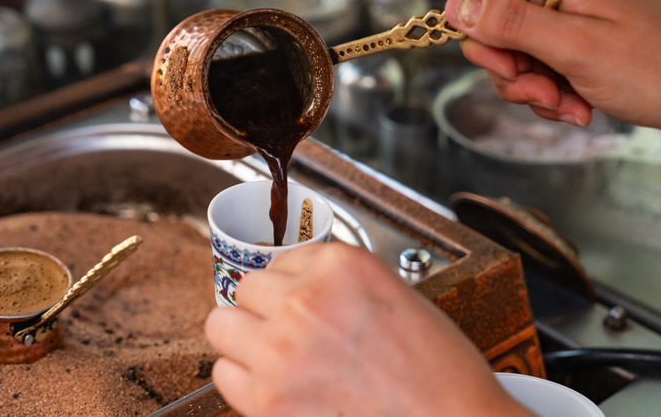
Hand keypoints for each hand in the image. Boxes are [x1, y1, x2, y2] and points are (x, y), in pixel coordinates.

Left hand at [205, 242, 533, 415]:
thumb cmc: (438, 371)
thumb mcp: (395, 295)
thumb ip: (339, 284)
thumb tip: (296, 288)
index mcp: (340, 266)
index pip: (284, 261)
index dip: (294, 286)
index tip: (304, 303)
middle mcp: (305, 300)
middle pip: (247, 289)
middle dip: (264, 309)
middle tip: (286, 330)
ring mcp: (281, 349)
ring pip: (222, 326)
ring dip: (245, 339)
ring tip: (275, 357)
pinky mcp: (267, 400)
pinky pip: (225, 374)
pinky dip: (244, 380)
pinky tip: (275, 387)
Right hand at [444, 0, 660, 134]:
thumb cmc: (649, 68)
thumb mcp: (574, 48)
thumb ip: (512, 24)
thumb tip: (455, 6)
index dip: (483, 35)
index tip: (510, 67)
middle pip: (493, 27)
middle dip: (512, 70)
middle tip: (543, 92)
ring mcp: (564, 14)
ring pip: (510, 54)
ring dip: (532, 89)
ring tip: (568, 103)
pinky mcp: (569, 39)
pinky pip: (533, 67)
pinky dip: (547, 93)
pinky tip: (575, 104)